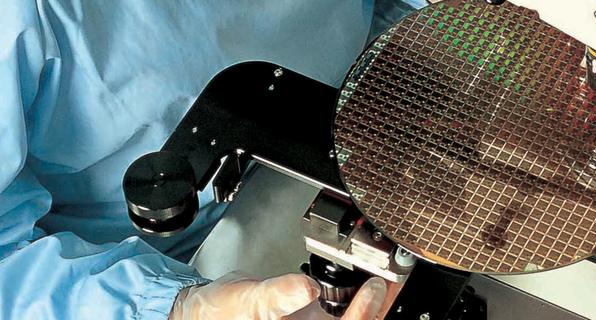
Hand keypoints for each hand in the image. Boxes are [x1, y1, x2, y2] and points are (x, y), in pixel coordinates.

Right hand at [171, 273, 389, 319]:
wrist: (203, 310)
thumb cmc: (219, 315)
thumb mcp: (249, 300)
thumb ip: (278, 295)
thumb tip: (302, 289)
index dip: (365, 313)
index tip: (375, 287)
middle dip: (377, 307)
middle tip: (393, 280)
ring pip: (352, 319)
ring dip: (371, 304)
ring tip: (386, 280)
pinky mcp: (311, 318)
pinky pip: (340, 310)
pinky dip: (357, 299)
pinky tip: (365, 284)